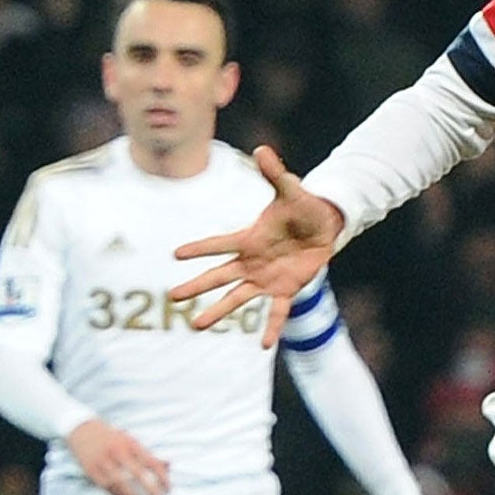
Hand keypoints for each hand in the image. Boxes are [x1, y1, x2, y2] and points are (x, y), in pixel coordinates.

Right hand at [67, 419, 169, 494]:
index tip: (169, 489)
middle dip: (151, 489)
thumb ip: (148, 454)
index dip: (162, 477)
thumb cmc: (112, 437)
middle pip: (137, 474)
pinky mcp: (90, 469)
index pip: (151, 462)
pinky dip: (116, 494)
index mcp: (130, 443)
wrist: (81, 428)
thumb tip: (169, 464)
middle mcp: (117, 452)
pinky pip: (105, 486)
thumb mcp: (131, 440)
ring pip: (120, 483)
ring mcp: (102, 460)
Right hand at [170, 145, 343, 347]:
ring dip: (219, 312)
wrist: (322, 226)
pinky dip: (270, 327)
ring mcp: (266, 278)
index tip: (175, 254)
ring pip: (238, 298)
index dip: (199, 248)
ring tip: (197, 326)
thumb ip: (275, 173)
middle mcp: (251, 261)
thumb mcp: (291, 190)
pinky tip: (264, 345)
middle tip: (173, 298)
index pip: (219, 244)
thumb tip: (262, 148)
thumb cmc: (302, 207)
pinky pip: (276, 312)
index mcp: (249, 238)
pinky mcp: (285, 290)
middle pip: (219, 276)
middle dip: (197, 286)